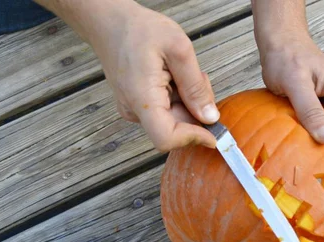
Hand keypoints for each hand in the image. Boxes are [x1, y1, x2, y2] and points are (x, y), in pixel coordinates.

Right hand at [36, 0, 218, 151]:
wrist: (110, 22)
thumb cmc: (138, 29)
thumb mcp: (179, 49)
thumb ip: (196, 86)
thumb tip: (210, 117)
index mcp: (142, 98)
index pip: (166, 138)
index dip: (193, 138)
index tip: (213, 131)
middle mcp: (134, 110)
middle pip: (175, 129)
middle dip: (195, 110)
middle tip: (198, 79)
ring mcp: (134, 109)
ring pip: (173, 120)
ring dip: (188, 102)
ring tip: (183, 72)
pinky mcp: (137, 105)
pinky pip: (166, 112)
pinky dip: (179, 98)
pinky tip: (175, 77)